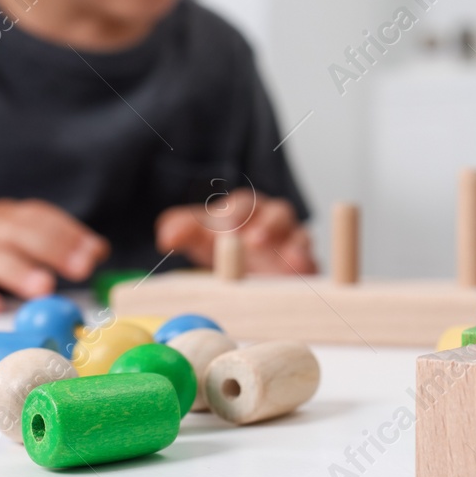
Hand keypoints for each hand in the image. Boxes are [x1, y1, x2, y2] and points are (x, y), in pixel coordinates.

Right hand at [0, 199, 108, 312]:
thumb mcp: (10, 231)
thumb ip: (50, 240)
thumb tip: (98, 251)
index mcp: (11, 216)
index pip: (44, 218)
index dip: (71, 234)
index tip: (96, 253)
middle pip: (25, 234)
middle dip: (56, 250)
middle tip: (82, 268)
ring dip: (20, 272)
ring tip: (44, 287)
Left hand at [155, 190, 315, 274]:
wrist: (245, 272)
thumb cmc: (222, 246)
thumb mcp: (199, 238)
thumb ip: (182, 230)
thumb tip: (166, 236)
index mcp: (244, 209)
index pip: (242, 204)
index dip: (234, 214)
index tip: (222, 229)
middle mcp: (270, 220)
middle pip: (276, 213)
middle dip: (267, 225)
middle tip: (254, 241)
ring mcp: (289, 241)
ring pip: (297, 232)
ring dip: (289, 241)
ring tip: (283, 258)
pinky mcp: (303, 262)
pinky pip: (309, 256)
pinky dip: (304, 258)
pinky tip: (298, 265)